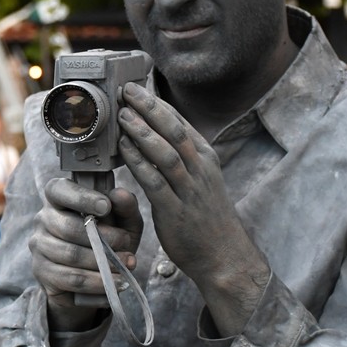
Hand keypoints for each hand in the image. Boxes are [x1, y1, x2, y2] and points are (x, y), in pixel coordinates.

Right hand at [29, 177, 141, 332]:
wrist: (97, 273)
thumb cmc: (109, 237)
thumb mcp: (124, 221)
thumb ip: (125, 206)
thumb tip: (119, 195)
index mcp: (57, 197)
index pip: (59, 190)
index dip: (82, 198)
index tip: (106, 207)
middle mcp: (43, 219)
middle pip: (68, 228)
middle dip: (103, 237)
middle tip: (126, 243)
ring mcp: (39, 247)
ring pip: (71, 256)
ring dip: (103, 262)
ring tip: (126, 265)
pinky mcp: (42, 273)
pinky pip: (71, 280)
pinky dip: (97, 283)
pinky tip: (115, 283)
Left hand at [117, 83, 269, 334]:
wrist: (225, 258)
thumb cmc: (206, 217)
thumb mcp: (200, 180)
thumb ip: (181, 158)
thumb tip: (154, 132)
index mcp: (206, 159)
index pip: (181, 122)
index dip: (157, 104)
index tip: (136, 88)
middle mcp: (201, 170)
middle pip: (174, 130)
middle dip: (150, 108)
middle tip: (126, 90)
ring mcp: (190, 190)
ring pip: (166, 152)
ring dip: (142, 131)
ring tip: (122, 114)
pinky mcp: (175, 211)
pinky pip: (155, 181)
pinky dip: (138, 162)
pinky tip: (123, 149)